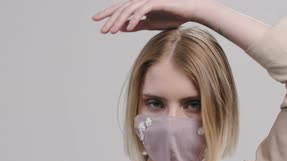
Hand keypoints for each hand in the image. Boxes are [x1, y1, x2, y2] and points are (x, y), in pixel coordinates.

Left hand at [91, 0, 212, 33]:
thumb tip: (122, 28)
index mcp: (138, 5)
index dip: (107, 14)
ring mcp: (148, 0)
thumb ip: (137, 25)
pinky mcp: (156, 2)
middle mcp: (141, 1)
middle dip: (109, 19)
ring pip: (129, 9)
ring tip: (112, 31)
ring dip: (119, 20)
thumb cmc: (172, 16)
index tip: (95, 21)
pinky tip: (127, 29)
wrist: (190, 11)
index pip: (120, 9)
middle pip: (121, 9)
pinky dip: (134, 19)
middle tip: (102, 30)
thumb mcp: (151, 24)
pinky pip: (142, 10)